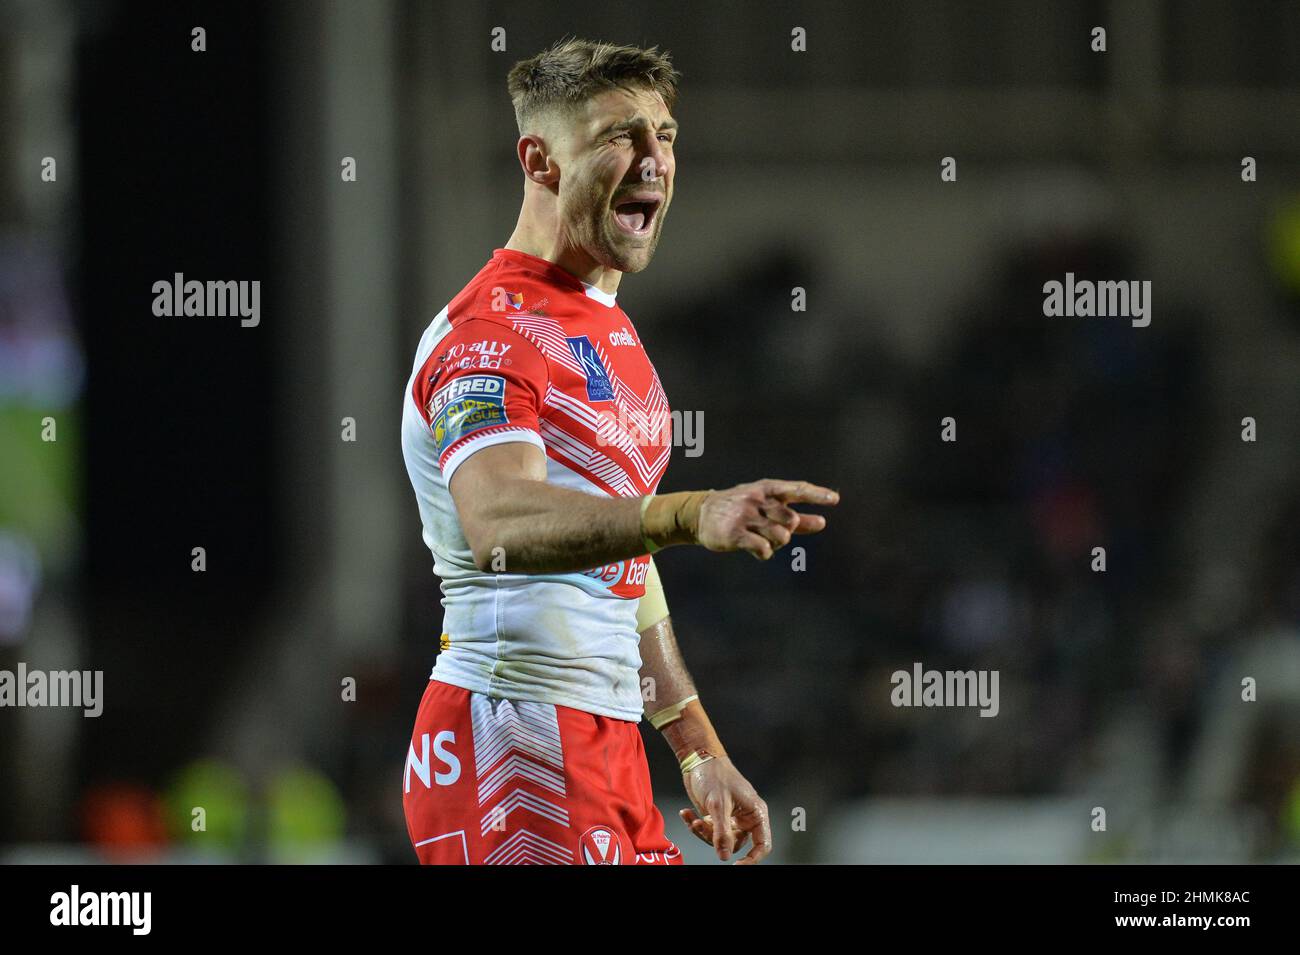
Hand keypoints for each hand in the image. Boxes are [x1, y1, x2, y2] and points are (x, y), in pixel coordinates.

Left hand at [679, 756, 770, 863]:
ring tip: (694, 820)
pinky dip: (696, 825)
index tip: (737, 866)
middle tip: (703, 827)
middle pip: (736, 844)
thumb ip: (722, 833)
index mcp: (755, 812)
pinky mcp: (716, 816)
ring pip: (720, 840)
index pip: (762, 843)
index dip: (753, 858)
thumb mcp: (718, 805)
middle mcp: (745, 817)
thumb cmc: (714, 775)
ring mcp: (730, 817)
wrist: (697, 758)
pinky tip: (687, 814)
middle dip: (717, 839)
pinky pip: (708, 830)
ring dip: (704, 832)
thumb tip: (725, 856)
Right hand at [696, 480, 838, 560]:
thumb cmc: (741, 509)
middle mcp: (757, 499)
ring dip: (776, 544)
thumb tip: (823, 522)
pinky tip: (758, 550)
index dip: (817, 495)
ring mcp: (745, 516)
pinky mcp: (735, 534)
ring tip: (763, 540)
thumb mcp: (766, 506)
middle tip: (772, 530)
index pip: (797, 489)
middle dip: (788, 530)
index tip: (835, 499)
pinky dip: (765, 553)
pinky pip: (764, 549)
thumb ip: (794, 515)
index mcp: (767, 488)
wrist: (700, 514)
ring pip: (780, 537)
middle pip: (791, 520)